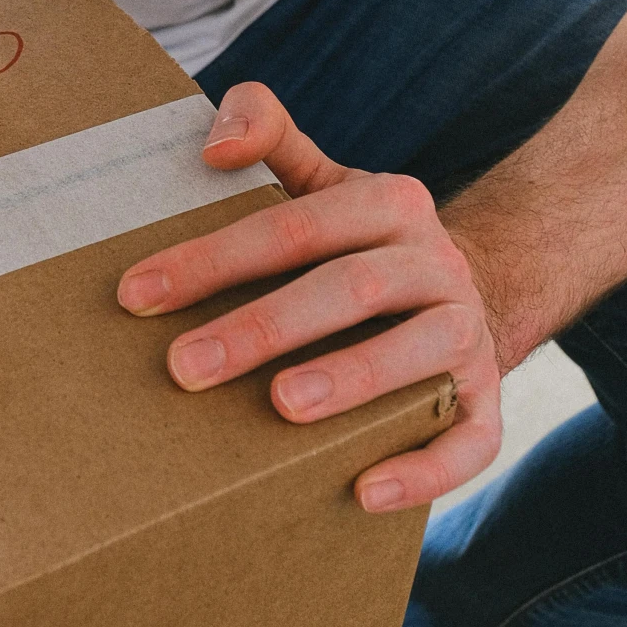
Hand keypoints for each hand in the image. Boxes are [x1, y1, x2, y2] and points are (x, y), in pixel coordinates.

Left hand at [116, 83, 502, 510]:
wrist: (472, 297)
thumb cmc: (359, 248)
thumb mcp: (323, 182)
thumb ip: (269, 136)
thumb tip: (213, 143)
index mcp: (391, 203)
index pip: (294, 225)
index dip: (215, 258)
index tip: (138, 295)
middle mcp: (437, 264)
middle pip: (349, 288)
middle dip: (263, 326)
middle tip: (185, 368)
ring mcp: (469, 334)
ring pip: (420, 353)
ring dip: (351, 379)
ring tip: (282, 406)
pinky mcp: (488, 403)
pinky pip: (471, 441)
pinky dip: (424, 468)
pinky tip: (363, 491)